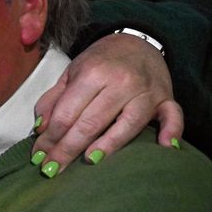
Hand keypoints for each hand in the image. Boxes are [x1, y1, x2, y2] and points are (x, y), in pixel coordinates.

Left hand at [32, 34, 181, 176]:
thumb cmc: (99, 62)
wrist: (136, 41)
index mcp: (93, 74)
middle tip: (51, 170)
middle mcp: (121, 82)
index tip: (38, 156)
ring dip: (107, 146)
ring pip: (127, 125)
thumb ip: (52, 100)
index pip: (67, 113)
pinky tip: (164, 147)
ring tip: (88, 162)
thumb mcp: (70, 74)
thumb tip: (40, 129)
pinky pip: (173, 116)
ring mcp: (147, 92)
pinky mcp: (167, 99)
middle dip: (68, 149)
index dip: (50, 138)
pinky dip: (172, 131)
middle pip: (91, 123)